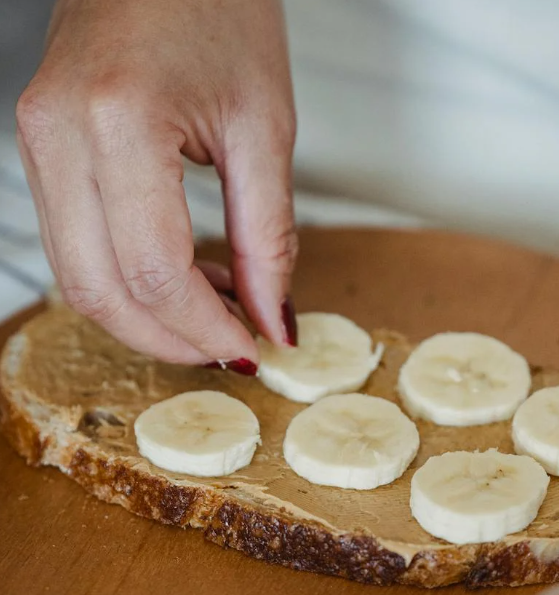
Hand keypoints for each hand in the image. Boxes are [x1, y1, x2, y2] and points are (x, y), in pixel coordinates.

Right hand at [16, 0, 298, 369]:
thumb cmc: (219, 9)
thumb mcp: (265, 129)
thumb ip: (269, 238)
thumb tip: (273, 321)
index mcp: (117, 120)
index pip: (155, 272)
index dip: (207, 328)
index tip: (255, 349)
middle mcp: (57, 135)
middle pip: (102, 291)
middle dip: (172, 340)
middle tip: (235, 347)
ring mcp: (37, 143)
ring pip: (81, 279)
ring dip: (151, 317)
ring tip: (221, 311)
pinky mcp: (42, 149)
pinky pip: (79, 246)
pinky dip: (132, 281)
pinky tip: (188, 278)